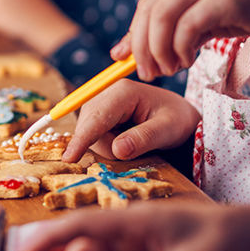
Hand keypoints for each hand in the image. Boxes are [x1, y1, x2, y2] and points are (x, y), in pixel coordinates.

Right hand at [61, 80, 199, 161]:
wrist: (180, 115)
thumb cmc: (177, 119)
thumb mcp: (168, 130)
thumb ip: (143, 139)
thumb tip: (117, 150)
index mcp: (123, 92)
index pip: (96, 118)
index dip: (82, 139)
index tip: (69, 158)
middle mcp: (107, 93)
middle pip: (89, 126)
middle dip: (105, 146)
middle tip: (136, 151)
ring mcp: (102, 104)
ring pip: (90, 133)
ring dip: (108, 147)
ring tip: (135, 145)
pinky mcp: (100, 114)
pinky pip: (94, 135)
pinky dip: (107, 145)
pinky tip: (125, 142)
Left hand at [112, 0, 249, 81]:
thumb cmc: (244, 12)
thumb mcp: (198, 21)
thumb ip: (164, 32)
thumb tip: (118, 53)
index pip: (146, 4)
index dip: (135, 36)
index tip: (134, 63)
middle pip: (150, 10)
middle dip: (143, 47)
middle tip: (149, 73)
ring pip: (164, 16)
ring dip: (160, 50)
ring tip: (170, 69)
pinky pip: (189, 25)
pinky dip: (181, 48)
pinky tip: (188, 61)